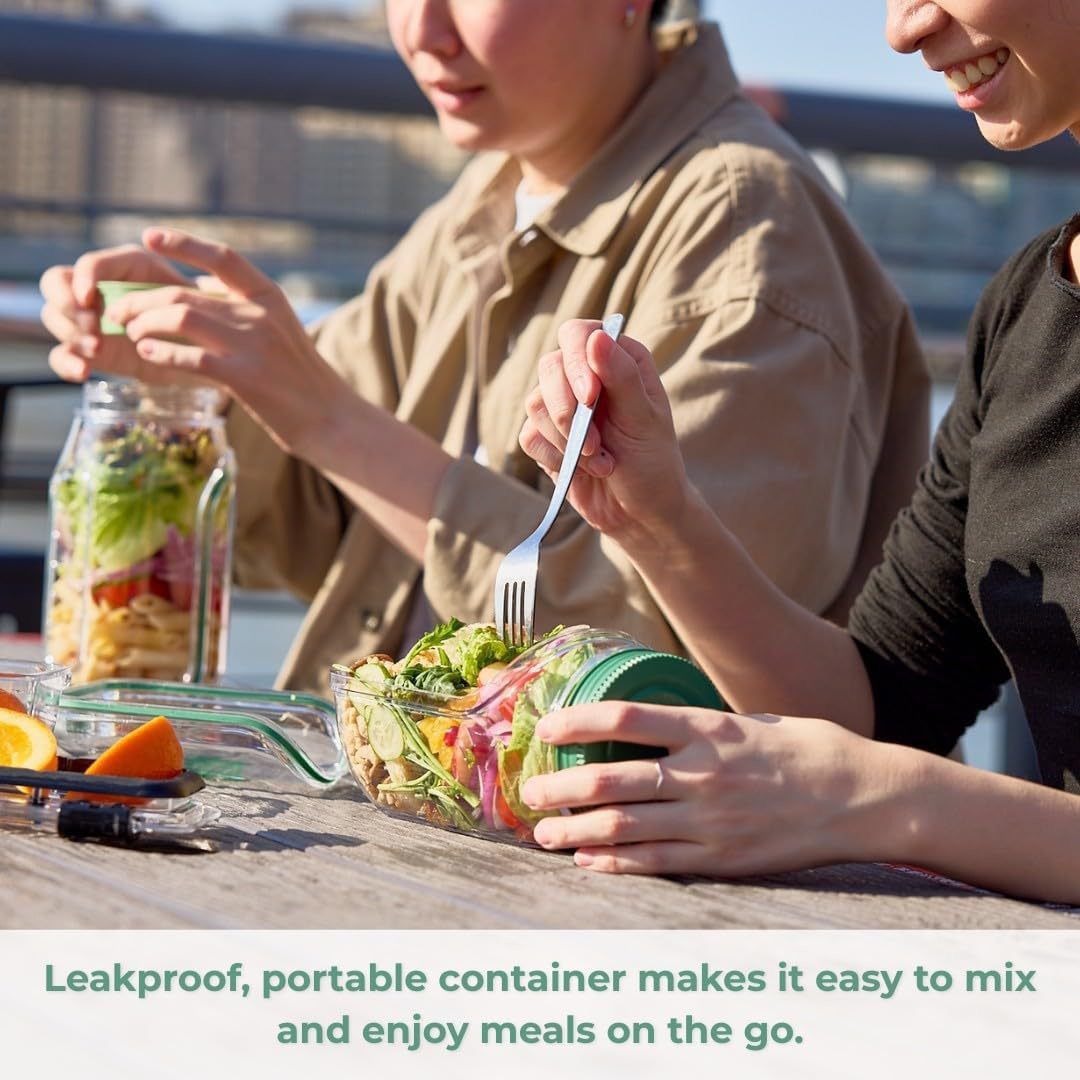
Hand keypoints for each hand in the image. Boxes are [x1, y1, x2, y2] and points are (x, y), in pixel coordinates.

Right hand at [39, 240, 190, 382]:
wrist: (205, 350)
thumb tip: (140, 280)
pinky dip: (66, 363)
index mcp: (119, 268)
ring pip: (55, 318)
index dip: (81, 280)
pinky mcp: (93, 351)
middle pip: (55, 285)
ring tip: (98, 348)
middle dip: (67, 305)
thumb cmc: (198, 315)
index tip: (89, 300)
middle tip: (92, 327)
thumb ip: (158, 287)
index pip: (84, 265)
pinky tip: (82, 371)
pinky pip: (63, 355)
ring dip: (71, 333)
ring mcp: (90, 320)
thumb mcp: (185, 294)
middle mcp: (97, 290)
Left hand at [102, 227, 351, 459]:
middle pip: (183, 291)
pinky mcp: (244, 378)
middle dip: (140, 300)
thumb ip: (244, 303)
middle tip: (119, 311)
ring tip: (131, 334)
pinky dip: (161, 354)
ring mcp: (253, 345)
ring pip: (179, 318)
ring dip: (144, 324)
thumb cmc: (300, 375)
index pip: (222, 257)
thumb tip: (200, 280)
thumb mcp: (281, 326)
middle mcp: (260, 315)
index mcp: (269, 297)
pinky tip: (148, 355)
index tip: (148, 236)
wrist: (331, 418)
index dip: (183, 242)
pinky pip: (189, 357)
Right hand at [518, 319, 693, 550]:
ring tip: (599, 460)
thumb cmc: (653, 462)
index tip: (590, 397)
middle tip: (595, 444)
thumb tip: (596, 337)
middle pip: (550, 367)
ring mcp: (563, 407)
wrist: (640, 514)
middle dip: (567, 410)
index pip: (577, 334)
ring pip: (535, 403)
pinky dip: (554, 457)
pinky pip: (529, 436)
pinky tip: (583, 470)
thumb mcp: (645, 419)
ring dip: (566, 439)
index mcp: (617, 360)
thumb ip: (622, 376)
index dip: (576, 361)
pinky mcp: (546, 438)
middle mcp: (587, 376)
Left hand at [520, 702, 903, 875]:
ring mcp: (713, 818)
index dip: (579, 722)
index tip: (547, 729)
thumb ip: (702, 727)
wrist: (864, 797)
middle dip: (562, 788)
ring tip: (544, 835)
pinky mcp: (724, 857)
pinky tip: (588, 862)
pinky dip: (616, 863)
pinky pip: (657, 862)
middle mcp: (704, 772)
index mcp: (710, 728)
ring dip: (576, 832)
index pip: (627, 718)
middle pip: (613, 778)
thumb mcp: (753, 720)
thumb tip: (654, 726)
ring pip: (626, 825)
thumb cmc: (809, 749)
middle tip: (530, 794)